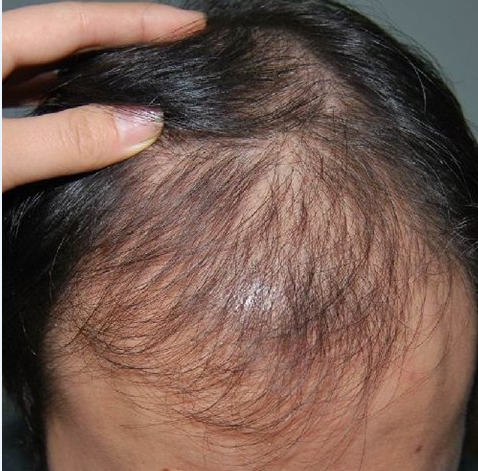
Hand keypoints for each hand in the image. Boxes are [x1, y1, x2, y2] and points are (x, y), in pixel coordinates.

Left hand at [2, 2, 204, 190]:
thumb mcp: (1, 153)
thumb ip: (68, 139)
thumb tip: (144, 125)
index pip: (79, 23)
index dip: (138, 22)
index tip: (189, 25)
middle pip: (70, 42)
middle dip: (125, 44)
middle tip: (175, 50)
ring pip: (52, 75)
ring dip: (97, 80)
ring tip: (141, 86)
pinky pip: (38, 106)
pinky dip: (69, 110)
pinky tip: (87, 121)